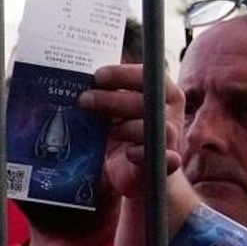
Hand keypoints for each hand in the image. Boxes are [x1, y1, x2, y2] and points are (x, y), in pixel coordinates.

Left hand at [79, 64, 184, 198]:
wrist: (132, 171)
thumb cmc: (122, 131)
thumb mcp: (113, 109)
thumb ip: (105, 93)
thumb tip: (76, 80)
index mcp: (161, 92)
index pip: (147, 75)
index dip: (122, 74)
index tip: (97, 76)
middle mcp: (169, 112)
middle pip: (146, 100)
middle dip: (112, 99)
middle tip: (84, 100)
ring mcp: (169, 138)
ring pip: (151, 127)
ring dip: (124, 127)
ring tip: (106, 131)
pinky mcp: (165, 163)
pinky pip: (165, 157)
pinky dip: (145, 153)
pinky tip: (129, 153)